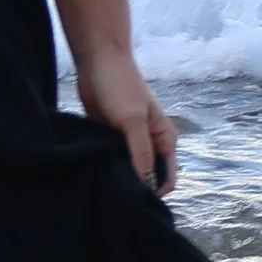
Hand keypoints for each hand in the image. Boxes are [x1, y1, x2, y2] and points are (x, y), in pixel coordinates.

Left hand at [77, 48, 177, 194]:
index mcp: (164, 140)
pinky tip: (93, 172)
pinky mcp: (110, 139)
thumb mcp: (133, 119)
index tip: (134, 200)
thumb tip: (145, 184)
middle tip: (115, 196)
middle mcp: (149, 144)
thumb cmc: (120, 85)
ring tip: (103, 184)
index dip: (154, 191)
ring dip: (119, 178)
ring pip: (127, 170)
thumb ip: (141, 152)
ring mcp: (128, 142)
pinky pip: (111, 161)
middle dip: (135, 187)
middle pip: (147, 177)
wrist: (98, 61)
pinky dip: (105, 167)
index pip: (167, 177)